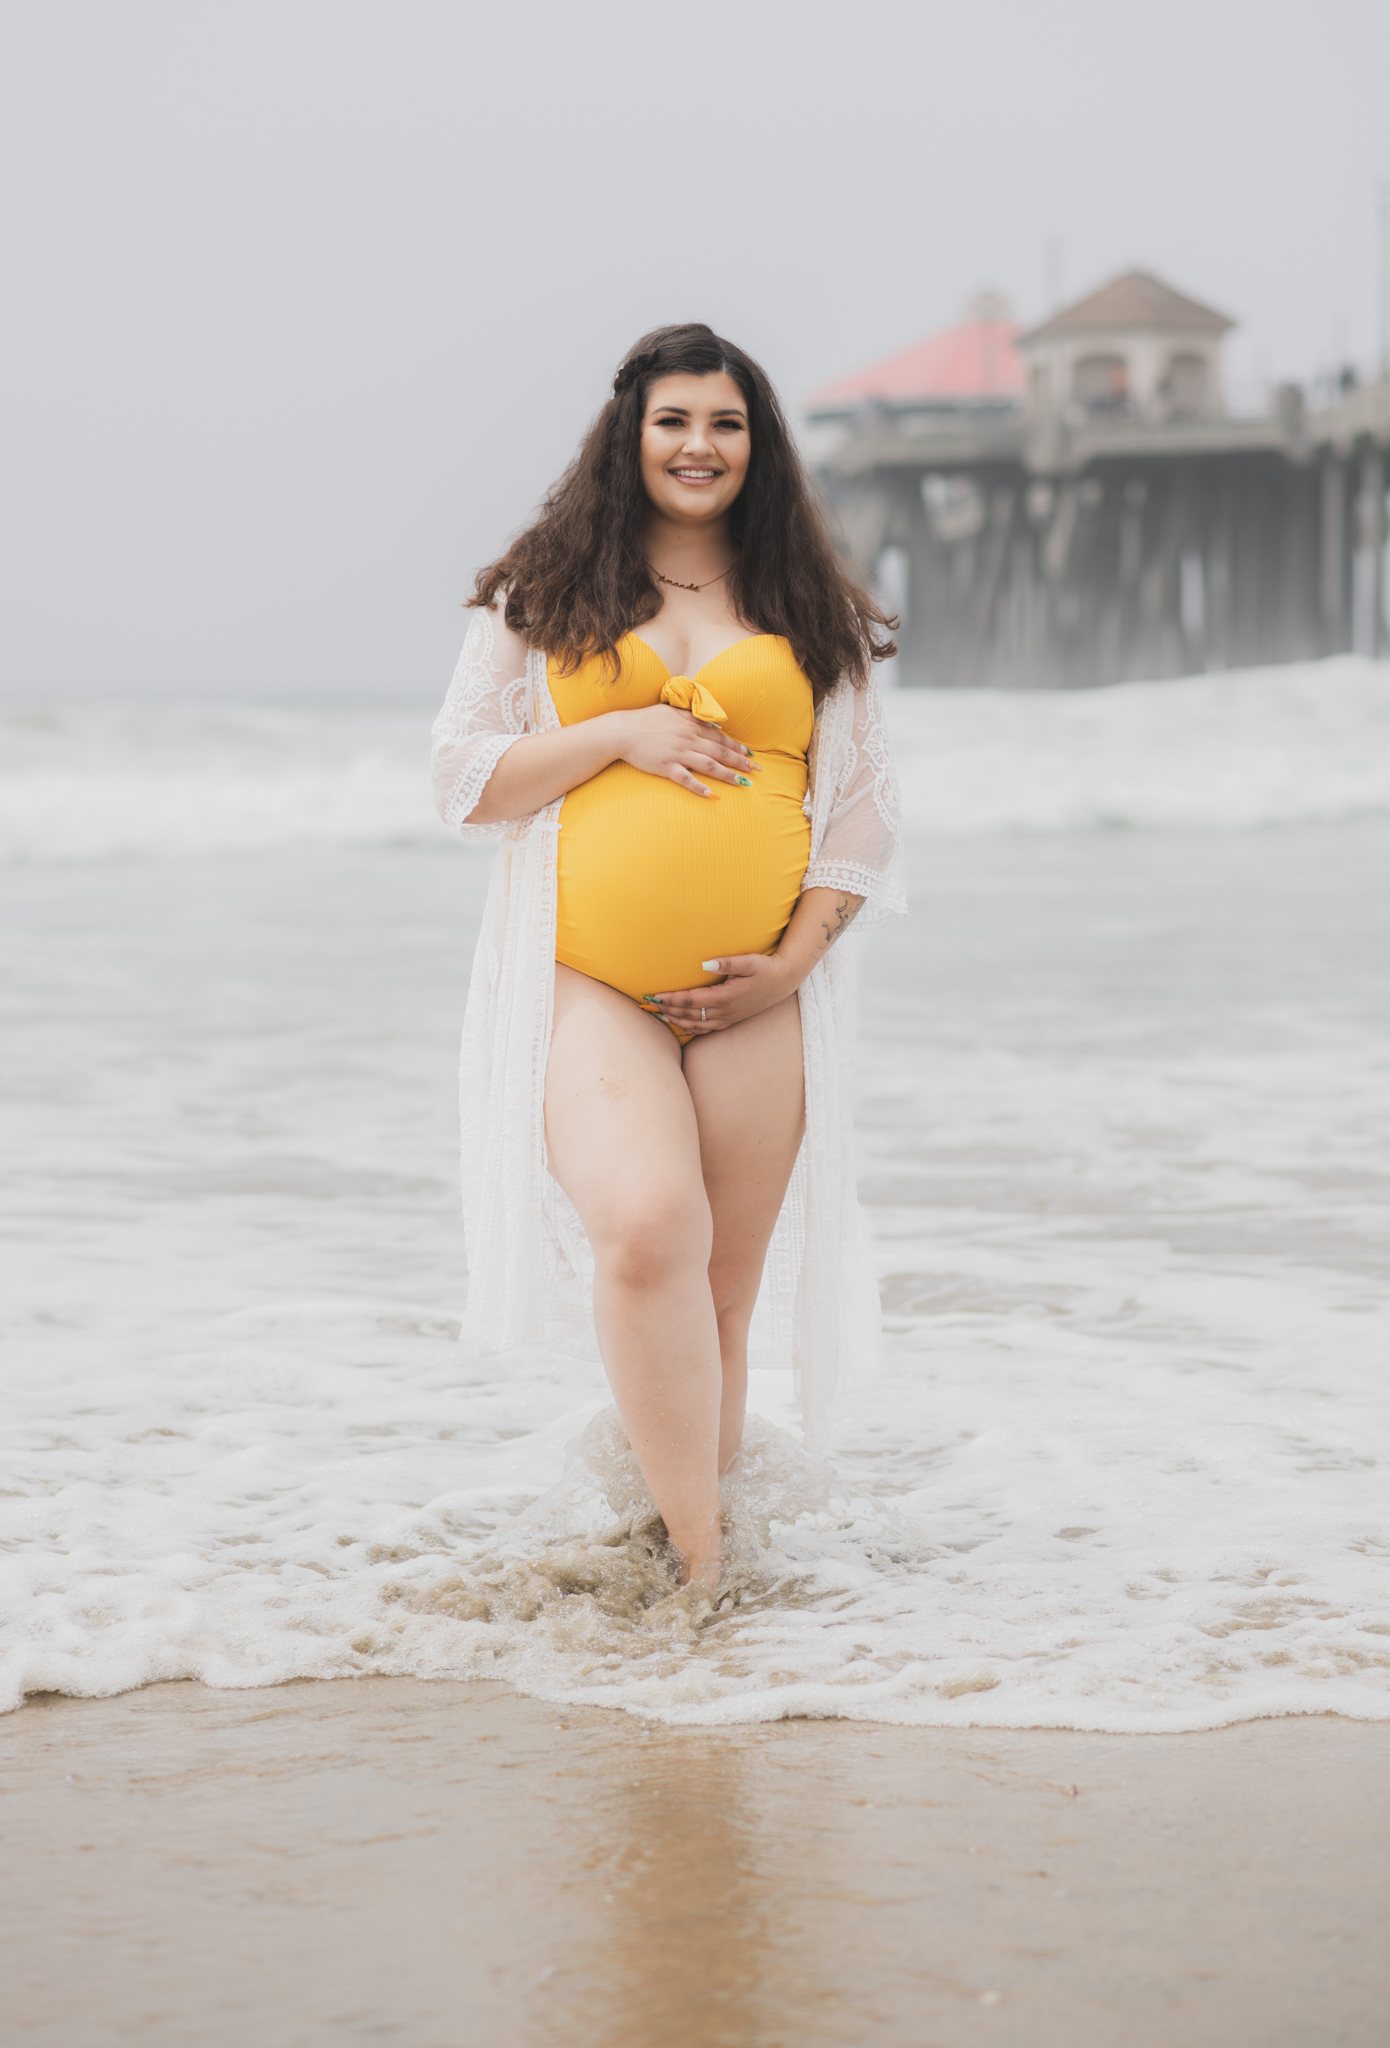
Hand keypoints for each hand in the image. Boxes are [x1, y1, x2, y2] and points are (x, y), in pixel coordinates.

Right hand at [611, 705, 758, 798]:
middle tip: (757, 771)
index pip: (719, 737)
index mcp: (690, 725)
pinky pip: (686, 779)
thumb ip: (693, 717)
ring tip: (743, 783)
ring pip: (709, 765)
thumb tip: (714, 725)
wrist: (622, 730)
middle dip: (740, 762)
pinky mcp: (666, 767)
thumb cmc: (646, 720)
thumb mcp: (672, 712)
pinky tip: (712, 795)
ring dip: (728, 774)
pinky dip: (700, 787)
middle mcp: (688, 738)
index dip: (737, 746)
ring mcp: (678, 753)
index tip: (750, 755)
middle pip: (720, 751)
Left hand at [645, 952, 798, 1033]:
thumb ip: (728, 963)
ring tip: (659, 1016)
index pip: (691, 1000)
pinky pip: (707, 1028)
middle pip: (690, 1014)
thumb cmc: (766, 968)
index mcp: (726, 997)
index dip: (672, 999)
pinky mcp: (731, 1020)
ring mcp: (728, 1018)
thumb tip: (705, 963)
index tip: (655, 995)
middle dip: (668, 1010)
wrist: (784, 982)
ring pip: (697, 1024)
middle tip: (649, 1007)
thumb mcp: (750, 961)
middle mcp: (725, 1011)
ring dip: (677, 1020)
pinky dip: (691, 1028)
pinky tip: (681, 1025)